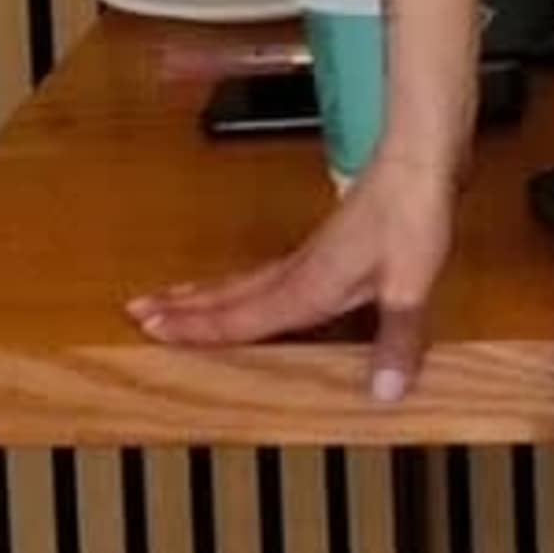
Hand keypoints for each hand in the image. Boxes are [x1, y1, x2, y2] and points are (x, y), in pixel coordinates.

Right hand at [129, 146, 464, 408]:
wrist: (418, 159)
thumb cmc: (411, 214)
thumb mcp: (410, 284)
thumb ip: (395, 338)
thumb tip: (383, 393)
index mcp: (308, 286)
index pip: (240, 316)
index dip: (196, 329)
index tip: (150, 331)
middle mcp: (299, 272)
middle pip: (228, 295)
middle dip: (182, 308)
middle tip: (135, 312)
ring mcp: (309, 255)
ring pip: (243, 281)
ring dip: (204, 293)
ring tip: (169, 299)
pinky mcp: (325, 243)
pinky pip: (267, 272)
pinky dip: (241, 284)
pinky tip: (248, 287)